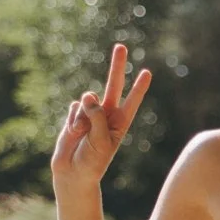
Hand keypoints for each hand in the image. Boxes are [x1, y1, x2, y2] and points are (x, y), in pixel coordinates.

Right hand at [52, 44, 151, 186]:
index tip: (147, 72)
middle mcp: (107, 114)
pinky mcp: (75, 116)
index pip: (132, 101)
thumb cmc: (92, 161)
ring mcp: (90, 114)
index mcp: (120, 123)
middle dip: (117, 66)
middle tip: (121, 46)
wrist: (73, 173)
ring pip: (86, 102)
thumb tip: (88, 94)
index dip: (139, 87)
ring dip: (82, 118)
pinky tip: (72, 134)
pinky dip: (72, 121)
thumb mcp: (101, 141)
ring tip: (81, 136)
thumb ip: (97, 116)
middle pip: (113, 85)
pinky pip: (73, 109)